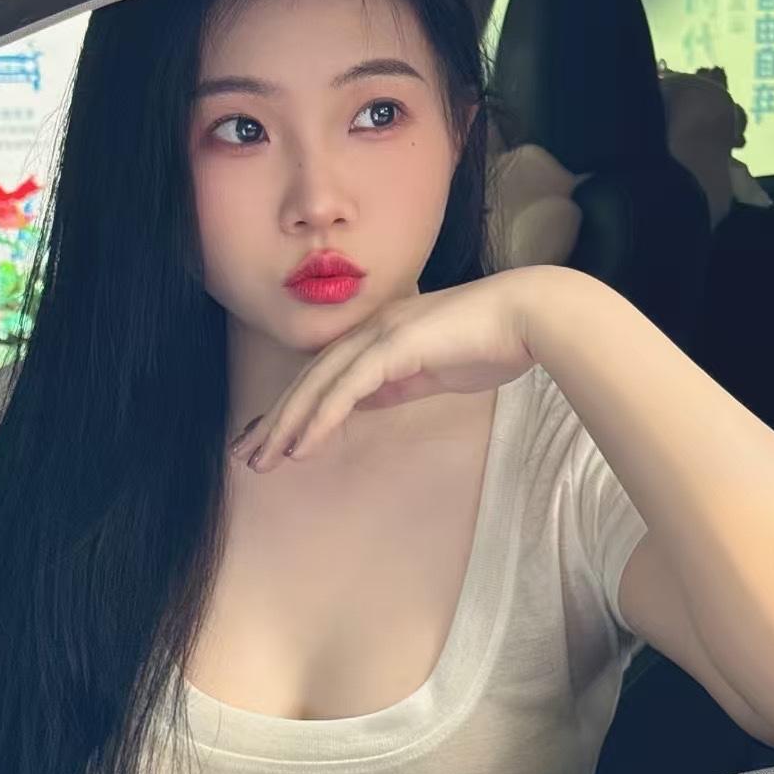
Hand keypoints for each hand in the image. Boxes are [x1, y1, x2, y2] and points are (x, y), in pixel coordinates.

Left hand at [230, 266, 541, 471]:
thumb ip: (396, 384)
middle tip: (246, 454)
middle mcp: (371, 329)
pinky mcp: (394, 345)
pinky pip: (347, 388)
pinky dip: (320, 418)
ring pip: (318, 383)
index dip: (293, 407)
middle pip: (309, 378)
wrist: (527, 315)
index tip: (271, 439)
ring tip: (262, 459)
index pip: (324, 374)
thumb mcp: (432, 371)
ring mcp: (381, 334)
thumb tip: (363, 403)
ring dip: (287, 423)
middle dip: (275, 419)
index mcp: (379, 334)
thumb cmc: (492, 342)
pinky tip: (300, 446)